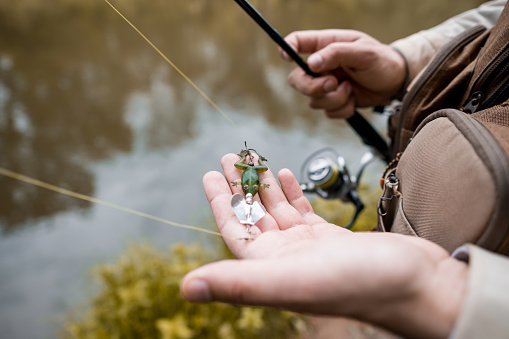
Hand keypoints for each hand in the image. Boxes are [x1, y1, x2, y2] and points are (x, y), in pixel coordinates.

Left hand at [180, 154, 466, 338]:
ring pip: (278, 210)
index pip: (235, 228)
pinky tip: (287, 175)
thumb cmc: (359, 284)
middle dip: (241, 185)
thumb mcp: (291, 280)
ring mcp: (310, 248)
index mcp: (270, 267)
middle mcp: (286, 258)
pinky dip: (293, 193)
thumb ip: (239, 284)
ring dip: (265, 185)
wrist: (418, 285)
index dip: (220, 201)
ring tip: (255, 158)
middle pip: (255, 214)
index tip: (210, 173)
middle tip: (231, 155)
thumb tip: (184, 287)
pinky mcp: (333, 240)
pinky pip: (304, 212)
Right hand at [280, 30, 406, 117]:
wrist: (395, 84)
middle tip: (332, 84)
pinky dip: (341, 109)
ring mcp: (325, 84)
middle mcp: (322, 65)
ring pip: (313, 100)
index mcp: (326, 45)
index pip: (297, 42)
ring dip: (334, 99)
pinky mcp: (333, 101)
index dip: (287, 48)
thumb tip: (311, 63)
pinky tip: (353, 100)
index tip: (287, 57)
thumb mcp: (363, 53)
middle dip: (312, 87)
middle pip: (297, 79)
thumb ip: (337, 54)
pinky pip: (326, 111)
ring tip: (351, 90)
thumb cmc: (382, 61)